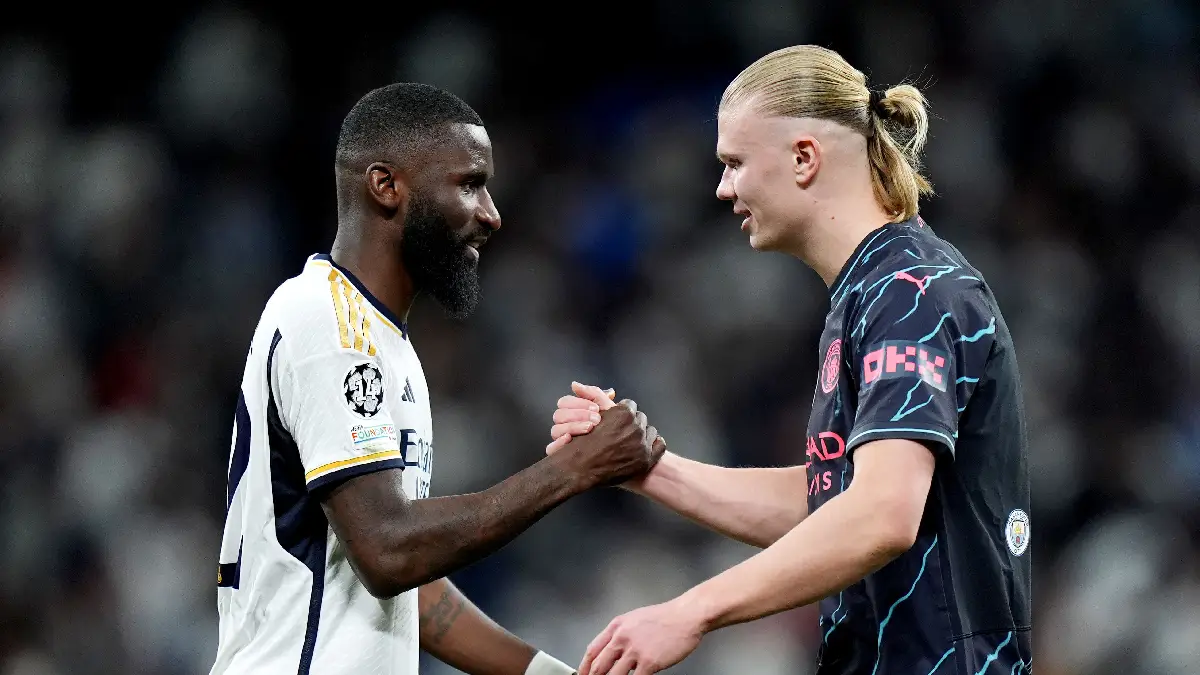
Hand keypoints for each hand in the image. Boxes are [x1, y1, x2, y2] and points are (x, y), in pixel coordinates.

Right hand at [545, 382, 616, 454]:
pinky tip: (569, 439)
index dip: (579, 403)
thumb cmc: (612, 425)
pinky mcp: (561, 454)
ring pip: (556, 429)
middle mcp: (564, 424)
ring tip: (589, 428)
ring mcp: (561, 439)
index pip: (564, 402)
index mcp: (571, 411)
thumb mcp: (606, 406)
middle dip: (578, 415)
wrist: (621, 445)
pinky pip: (550, 449)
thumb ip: (593, 393)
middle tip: (596, 419)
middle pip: (559, 415)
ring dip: (572, 427)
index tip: (596, 408)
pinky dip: (557, 444)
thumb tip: (574, 385)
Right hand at [552, 388, 666, 488]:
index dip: (622, 414)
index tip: (616, 421)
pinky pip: (660, 445)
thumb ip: (600, 398)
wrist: (580, 469)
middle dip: (632, 424)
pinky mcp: (646, 460)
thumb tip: (610, 391)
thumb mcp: (588, 415)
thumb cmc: (581, 442)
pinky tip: (642, 448)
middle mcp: (635, 427)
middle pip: (641, 418)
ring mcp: (642, 444)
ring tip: (629, 443)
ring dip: (643, 435)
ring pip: (651, 431)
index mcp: (623, 413)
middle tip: (621, 433)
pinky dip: (653, 445)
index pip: (630, 405)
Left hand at [579, 600, 703, 674]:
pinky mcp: (649, 662)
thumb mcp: (635, 619)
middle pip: (599, 666)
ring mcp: (634, 650)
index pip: (592, 650)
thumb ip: (621, 635)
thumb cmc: (665, 617)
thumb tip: (613, 653)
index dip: (584, 667)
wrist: (686, 616)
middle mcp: (622, 637)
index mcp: (616, 626)